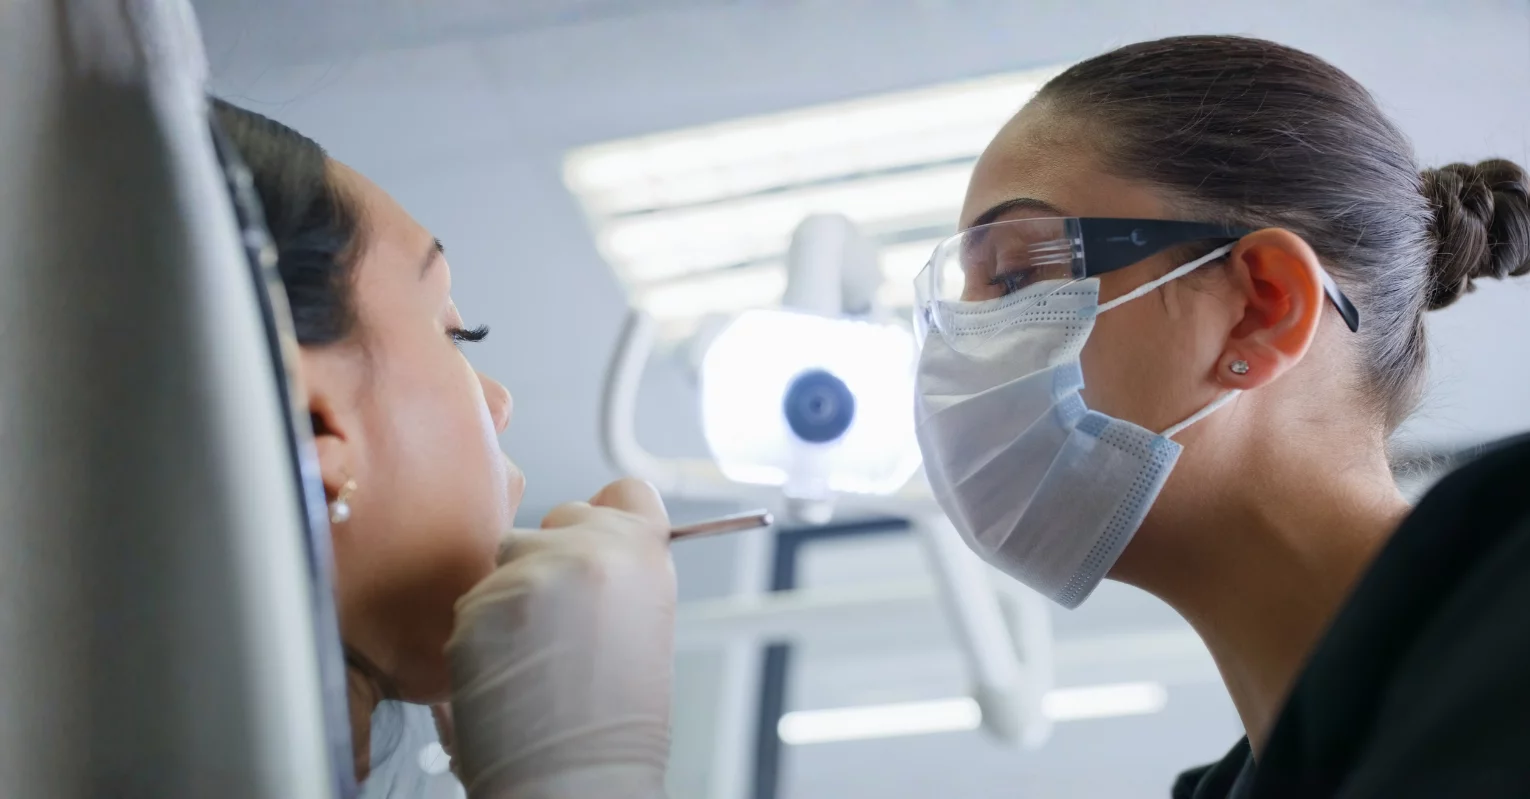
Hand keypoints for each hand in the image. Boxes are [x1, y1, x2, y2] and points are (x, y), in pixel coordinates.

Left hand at [446, 479, 675, 798]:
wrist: (575, 780)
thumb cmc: (615, 723)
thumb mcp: (646, 624)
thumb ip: (622, 570)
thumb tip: (588, 541)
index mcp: (644, 554)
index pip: (626, 491)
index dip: (609, 515)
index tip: (598, 539)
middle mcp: (589, 551)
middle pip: (559, 517)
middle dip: (554, 555)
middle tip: (563, 617)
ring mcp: (530, 575)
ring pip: (507, 557)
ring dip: (513, 591)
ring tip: (535, 651)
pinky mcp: (479, 606)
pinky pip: (474, 600)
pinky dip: (483, 630)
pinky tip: (508, 670)